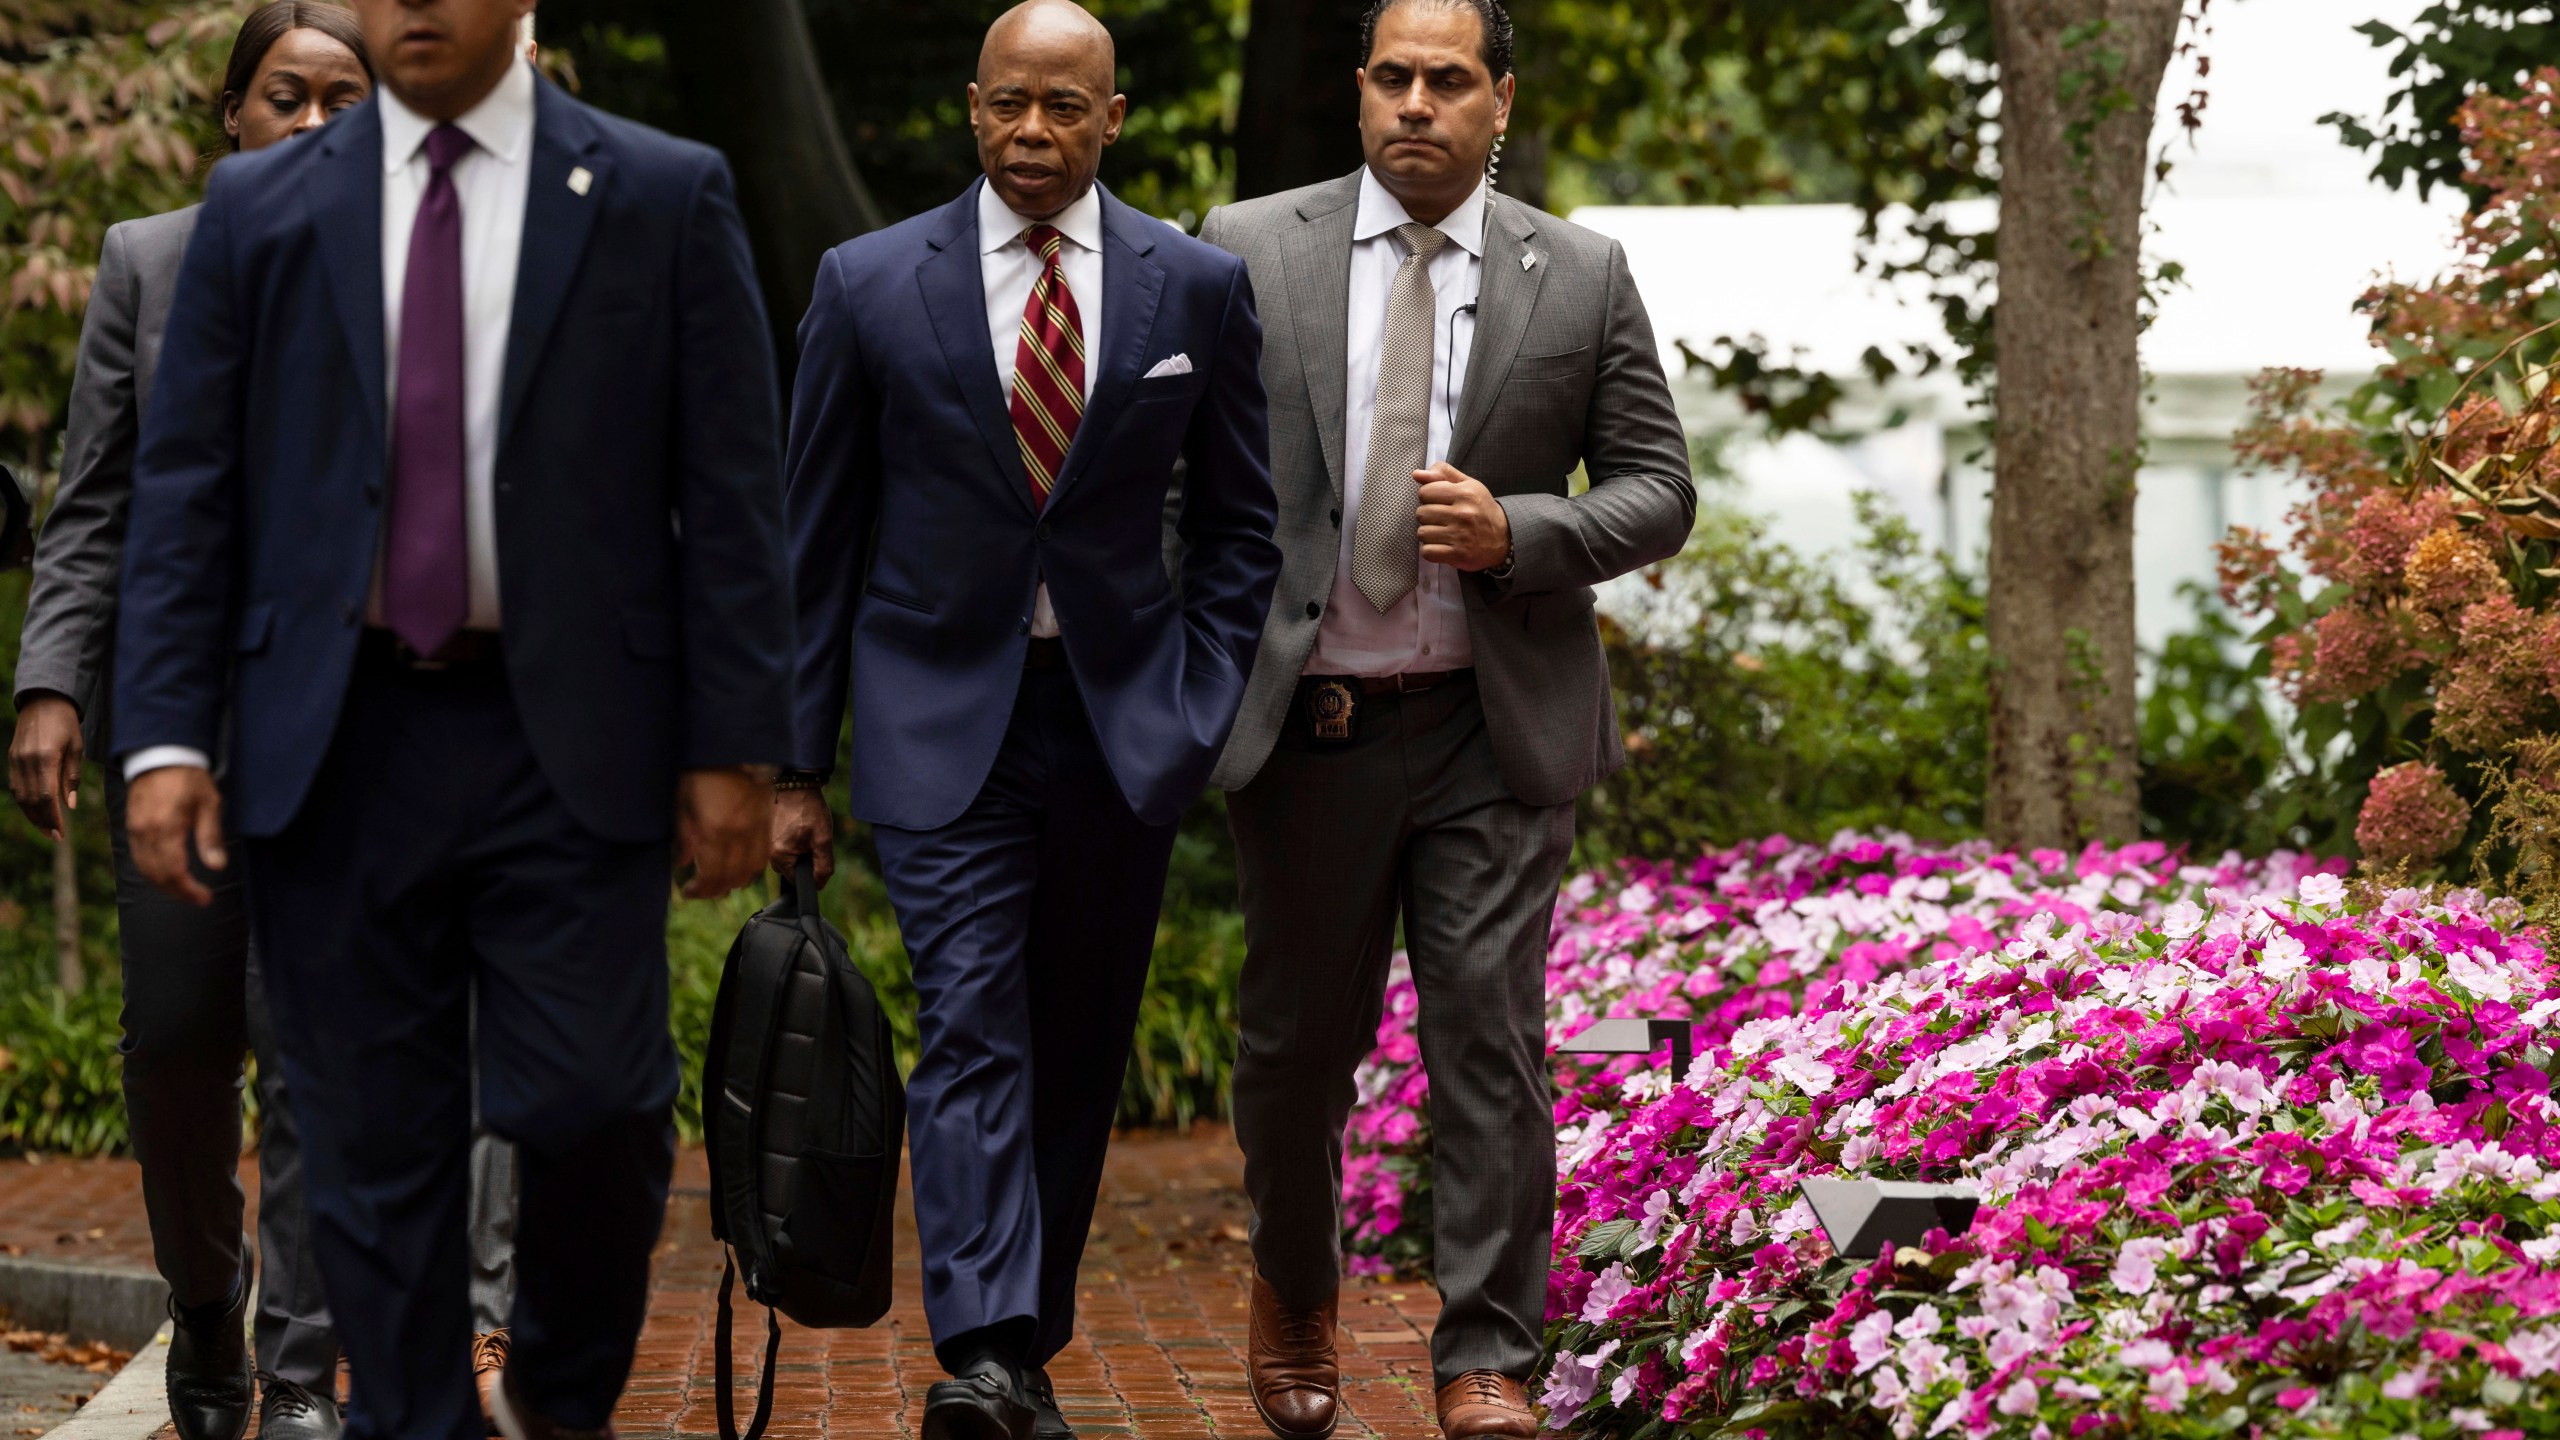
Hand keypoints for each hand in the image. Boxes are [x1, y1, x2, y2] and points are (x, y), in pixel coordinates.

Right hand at [9, 694, 82, 839]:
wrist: (43, 701)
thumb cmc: (66, 724)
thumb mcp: (77, 749)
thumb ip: (72, 777)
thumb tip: (70, 806)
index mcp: (45, 758)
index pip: (46, 796)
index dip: (52, 817)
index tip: (60, 833)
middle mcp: (26, 761)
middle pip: (31, 800)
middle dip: (42, 821)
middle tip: (55, 837)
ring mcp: (16, 759)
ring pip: (20, 795)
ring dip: (32, 814)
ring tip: (46, 828)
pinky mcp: (12, 758)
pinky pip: (15, 786)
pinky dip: (24, 801)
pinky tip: (35, 811)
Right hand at [128, 765, 225, 905]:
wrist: (161, 756)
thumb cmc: (190, 778)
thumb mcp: (209, 804)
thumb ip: (211, 837)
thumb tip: (217, 867)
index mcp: (165, 828)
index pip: (173, 871)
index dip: (188, 890)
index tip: (205, 898)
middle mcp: (145, 833)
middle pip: (157, 875)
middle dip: (177, 892)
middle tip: (198, 899)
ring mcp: (135, 830)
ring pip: (144, 869)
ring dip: (164, 885)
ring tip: (185, 891)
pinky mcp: (132, 827)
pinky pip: (138, 858)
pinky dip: (152, 872)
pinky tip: (168, 875)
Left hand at [676, 767, 773, 900]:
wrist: (733, 745)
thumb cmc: (702, 769)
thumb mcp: (682, 800)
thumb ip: (683, 835)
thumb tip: (683, 862)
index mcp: (715, 830)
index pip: (711, 875)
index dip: (699, 890)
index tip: (688, 891)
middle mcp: (739, 833)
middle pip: (732, 877)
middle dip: (715, 890)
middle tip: (700, 890)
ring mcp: (756, 828)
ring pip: (751, 870)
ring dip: (735, 881)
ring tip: (719, 882)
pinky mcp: (766, 821)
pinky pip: (763, 854)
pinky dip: (751, 867)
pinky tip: (738, 867)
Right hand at [769, 788, 835, 885]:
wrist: (797, 785)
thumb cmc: (809, 810)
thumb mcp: (823, 839)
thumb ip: (823, 865)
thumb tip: (819, 885)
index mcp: (779, 856)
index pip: (797, 881)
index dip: (813, 872)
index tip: (818, 853)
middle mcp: (769, 853)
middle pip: (793, 870)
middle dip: (807, 860)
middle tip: (814, 839)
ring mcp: (768, 845)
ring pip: (791, 859)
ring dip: (802, 851)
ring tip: (807, 831)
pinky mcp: (771, 837)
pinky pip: (786, 849)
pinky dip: (796, 843)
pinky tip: (801, 828)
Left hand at [1416, 462, 1511, 571]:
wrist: (1504, 538)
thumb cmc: (1481, 509)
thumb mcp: (1468, 485)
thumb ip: (1443, 474)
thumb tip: (1416, 474)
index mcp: (1465, 493)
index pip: (1425, 492)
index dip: (1428, 497)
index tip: (1439, 502)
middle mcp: (1463, 513)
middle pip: (1421, 513)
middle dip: (1428, 516)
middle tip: (1442, 519)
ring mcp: (1460, 535)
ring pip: (1422, 533)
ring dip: (1429, 534)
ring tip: (1442, 532)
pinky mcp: (1458, 555)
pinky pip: (1427, 551)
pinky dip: (1431, 550)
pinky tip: (1441, 545)